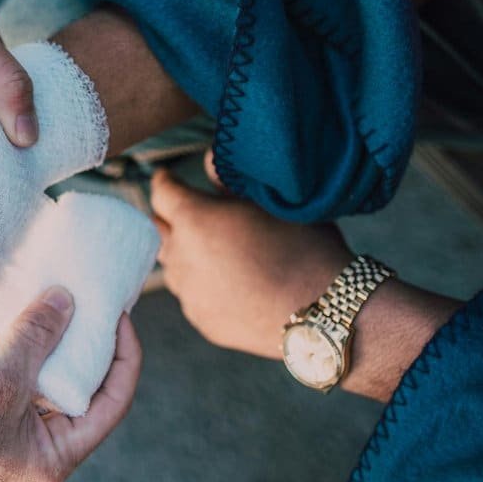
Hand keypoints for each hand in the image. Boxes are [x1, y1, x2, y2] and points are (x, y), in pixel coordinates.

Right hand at [0, 287, 141, 481]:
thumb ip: (36, 337)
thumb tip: (67, 299)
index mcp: (57, 451)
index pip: (113, 399)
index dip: (123, 354)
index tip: (118, 314)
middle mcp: (39, 440)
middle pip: (78, 380)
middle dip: (80, 335)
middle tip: (87, 295)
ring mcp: (9, 422)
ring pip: (39, 368)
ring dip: (40, 330)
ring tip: (50, 287)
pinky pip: (5, 366)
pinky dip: (6, 336)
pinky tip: (3, 300)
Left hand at [149, 155, 351, 358]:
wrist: (323, 312)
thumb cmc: (303, 248)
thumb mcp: (271, 201)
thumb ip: (230, 181)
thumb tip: (208, 162)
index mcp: (194, 219)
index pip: (161, 193)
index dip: (165, 181)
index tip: (168, 177)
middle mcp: (181, 256)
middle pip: (160, 229)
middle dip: (171, 218)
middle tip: (190, 211)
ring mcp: (188, 292)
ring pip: (173, 264)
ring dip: (185, 252)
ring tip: (212, 248)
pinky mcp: (201, 319)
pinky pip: (191, 294)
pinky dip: (201, 283)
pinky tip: (228, 281)